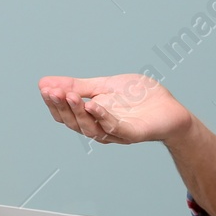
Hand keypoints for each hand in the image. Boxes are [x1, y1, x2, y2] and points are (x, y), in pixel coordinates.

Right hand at [38, 74, 189, 145]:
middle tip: (51, 91)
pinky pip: (114, 127)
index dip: (54, 103)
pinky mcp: (133, 133)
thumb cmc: (140, 98)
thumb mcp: (104, 86)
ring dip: (77, 112)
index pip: (65, 114)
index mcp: (91, 117)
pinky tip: (93, 105)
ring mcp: (116, 132)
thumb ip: (78, 86)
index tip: (44, 88)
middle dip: (61, 107)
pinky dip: (102, 117)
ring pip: (90, 128)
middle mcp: (100, 128)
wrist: (171, 108)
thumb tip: (46, 82)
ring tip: (68, 96)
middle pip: (73, 123)